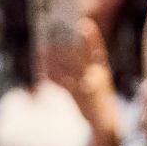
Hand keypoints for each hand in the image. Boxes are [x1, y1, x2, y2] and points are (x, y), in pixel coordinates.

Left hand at [39, 18, 119, 137]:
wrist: (105, 121)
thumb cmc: (100, 95)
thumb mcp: (100, 77)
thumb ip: (90, 64)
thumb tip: (66, 50)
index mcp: (103, 68)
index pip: (99, 49)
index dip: (92, 37)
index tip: (85, 24)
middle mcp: (96, 76)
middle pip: (78, 57)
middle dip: (65, 47)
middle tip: (52, 36)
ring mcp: (86, 86)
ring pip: (66, 69)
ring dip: (52, 59)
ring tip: (41, 50)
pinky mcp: (77, 96)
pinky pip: (61, 83)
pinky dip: (50, 75)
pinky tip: (42, 70)